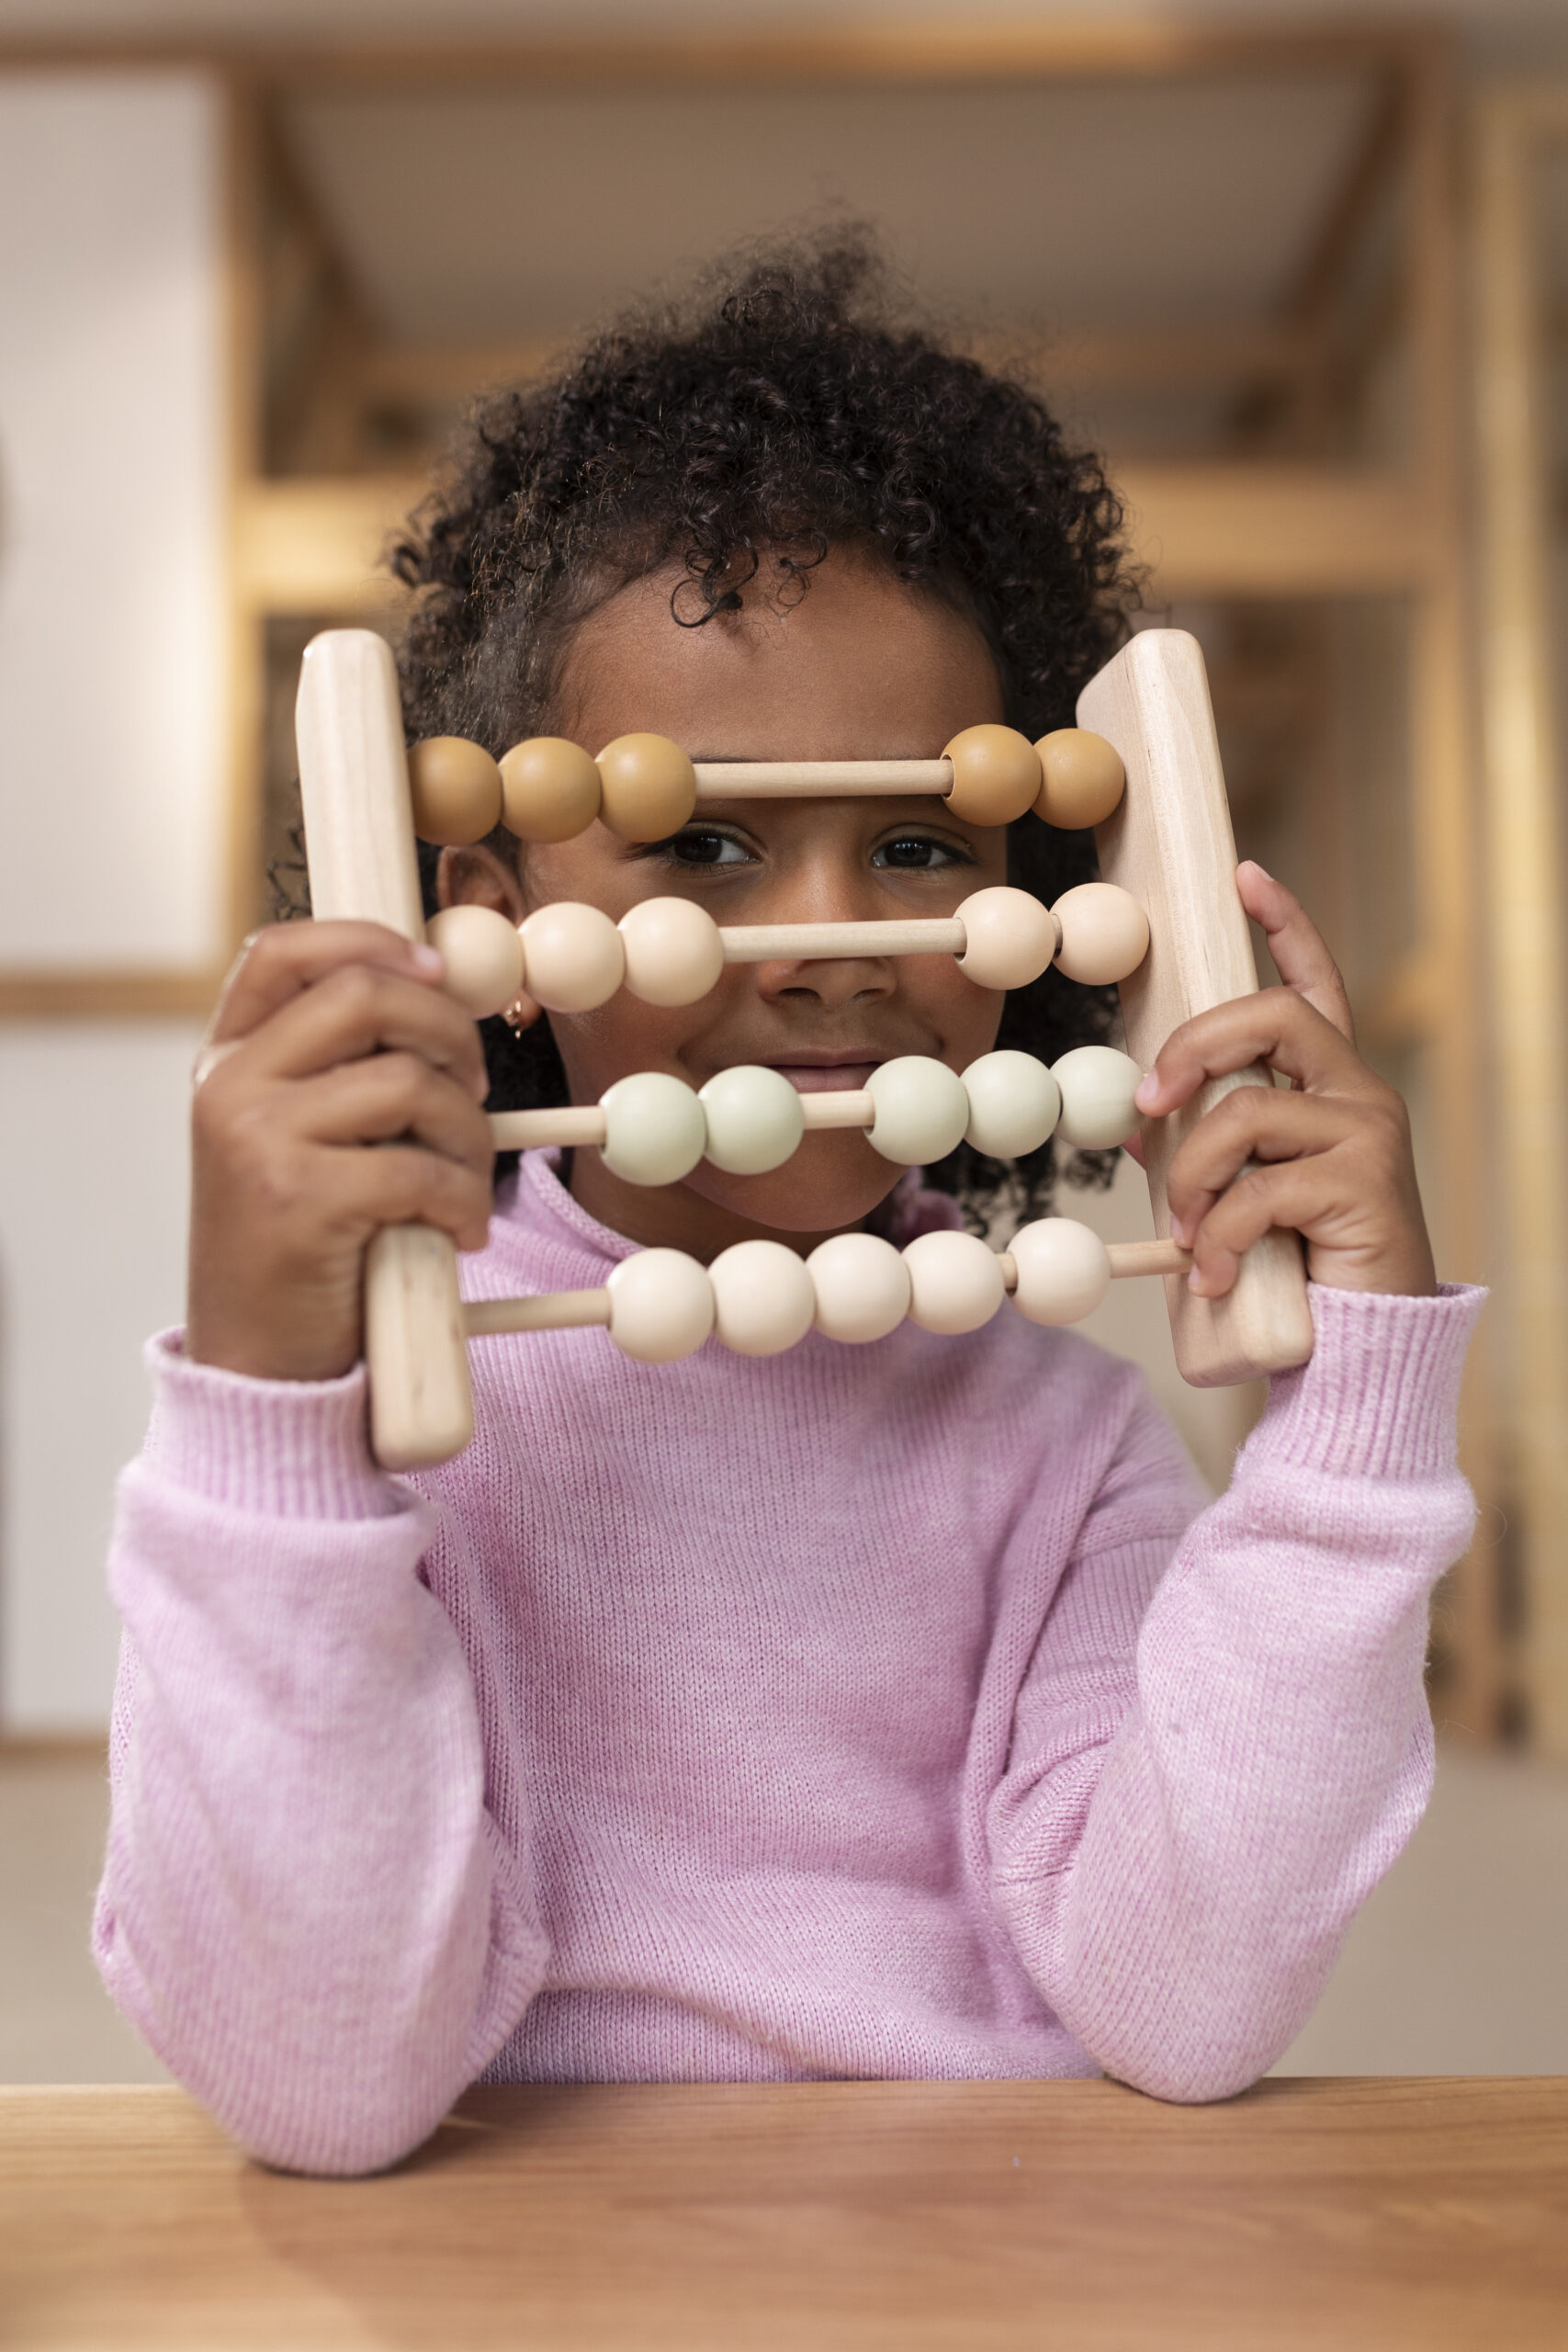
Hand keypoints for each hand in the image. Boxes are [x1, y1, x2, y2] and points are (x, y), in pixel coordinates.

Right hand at [187, 923, 494, 1381]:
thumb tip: (441, 987)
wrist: (258, 1367)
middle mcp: (229, 1087)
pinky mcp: (298, 1200)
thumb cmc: (302, 1251)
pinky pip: (419, 1168)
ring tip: (465, 1182)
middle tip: (477, 1091)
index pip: (284, 950)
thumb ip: (337, 1071)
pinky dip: (462, 1200)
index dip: (371, 940)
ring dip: (468, 1134)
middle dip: (449, 1032)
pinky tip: (457, 1233)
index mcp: (226, 1061)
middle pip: (365, 994)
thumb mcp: (297, 1143)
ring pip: (408, 1082)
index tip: (438, 969)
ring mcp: (257, 1139)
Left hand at [1129, 863, 1436, 1300]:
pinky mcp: (1363, 1186)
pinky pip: (1256, 1192)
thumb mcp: (1242, 1192)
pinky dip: (1218, 1238)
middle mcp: (1360, 1095)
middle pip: (1272, 1017)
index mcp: (1332, 1085)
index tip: (1246, 874)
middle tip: (1149, 1104)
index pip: (1316, 986)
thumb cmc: (1298, 1264)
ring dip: (1191, 1177)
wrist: (1361, 1347)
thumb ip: (1208, 1147)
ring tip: (1187, 1236)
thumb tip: (1138, 1124)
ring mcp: (1368, 1136)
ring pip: (1245, 1114)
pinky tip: (1215, 1274)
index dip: (1285, 926)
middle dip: (1193, 1049)